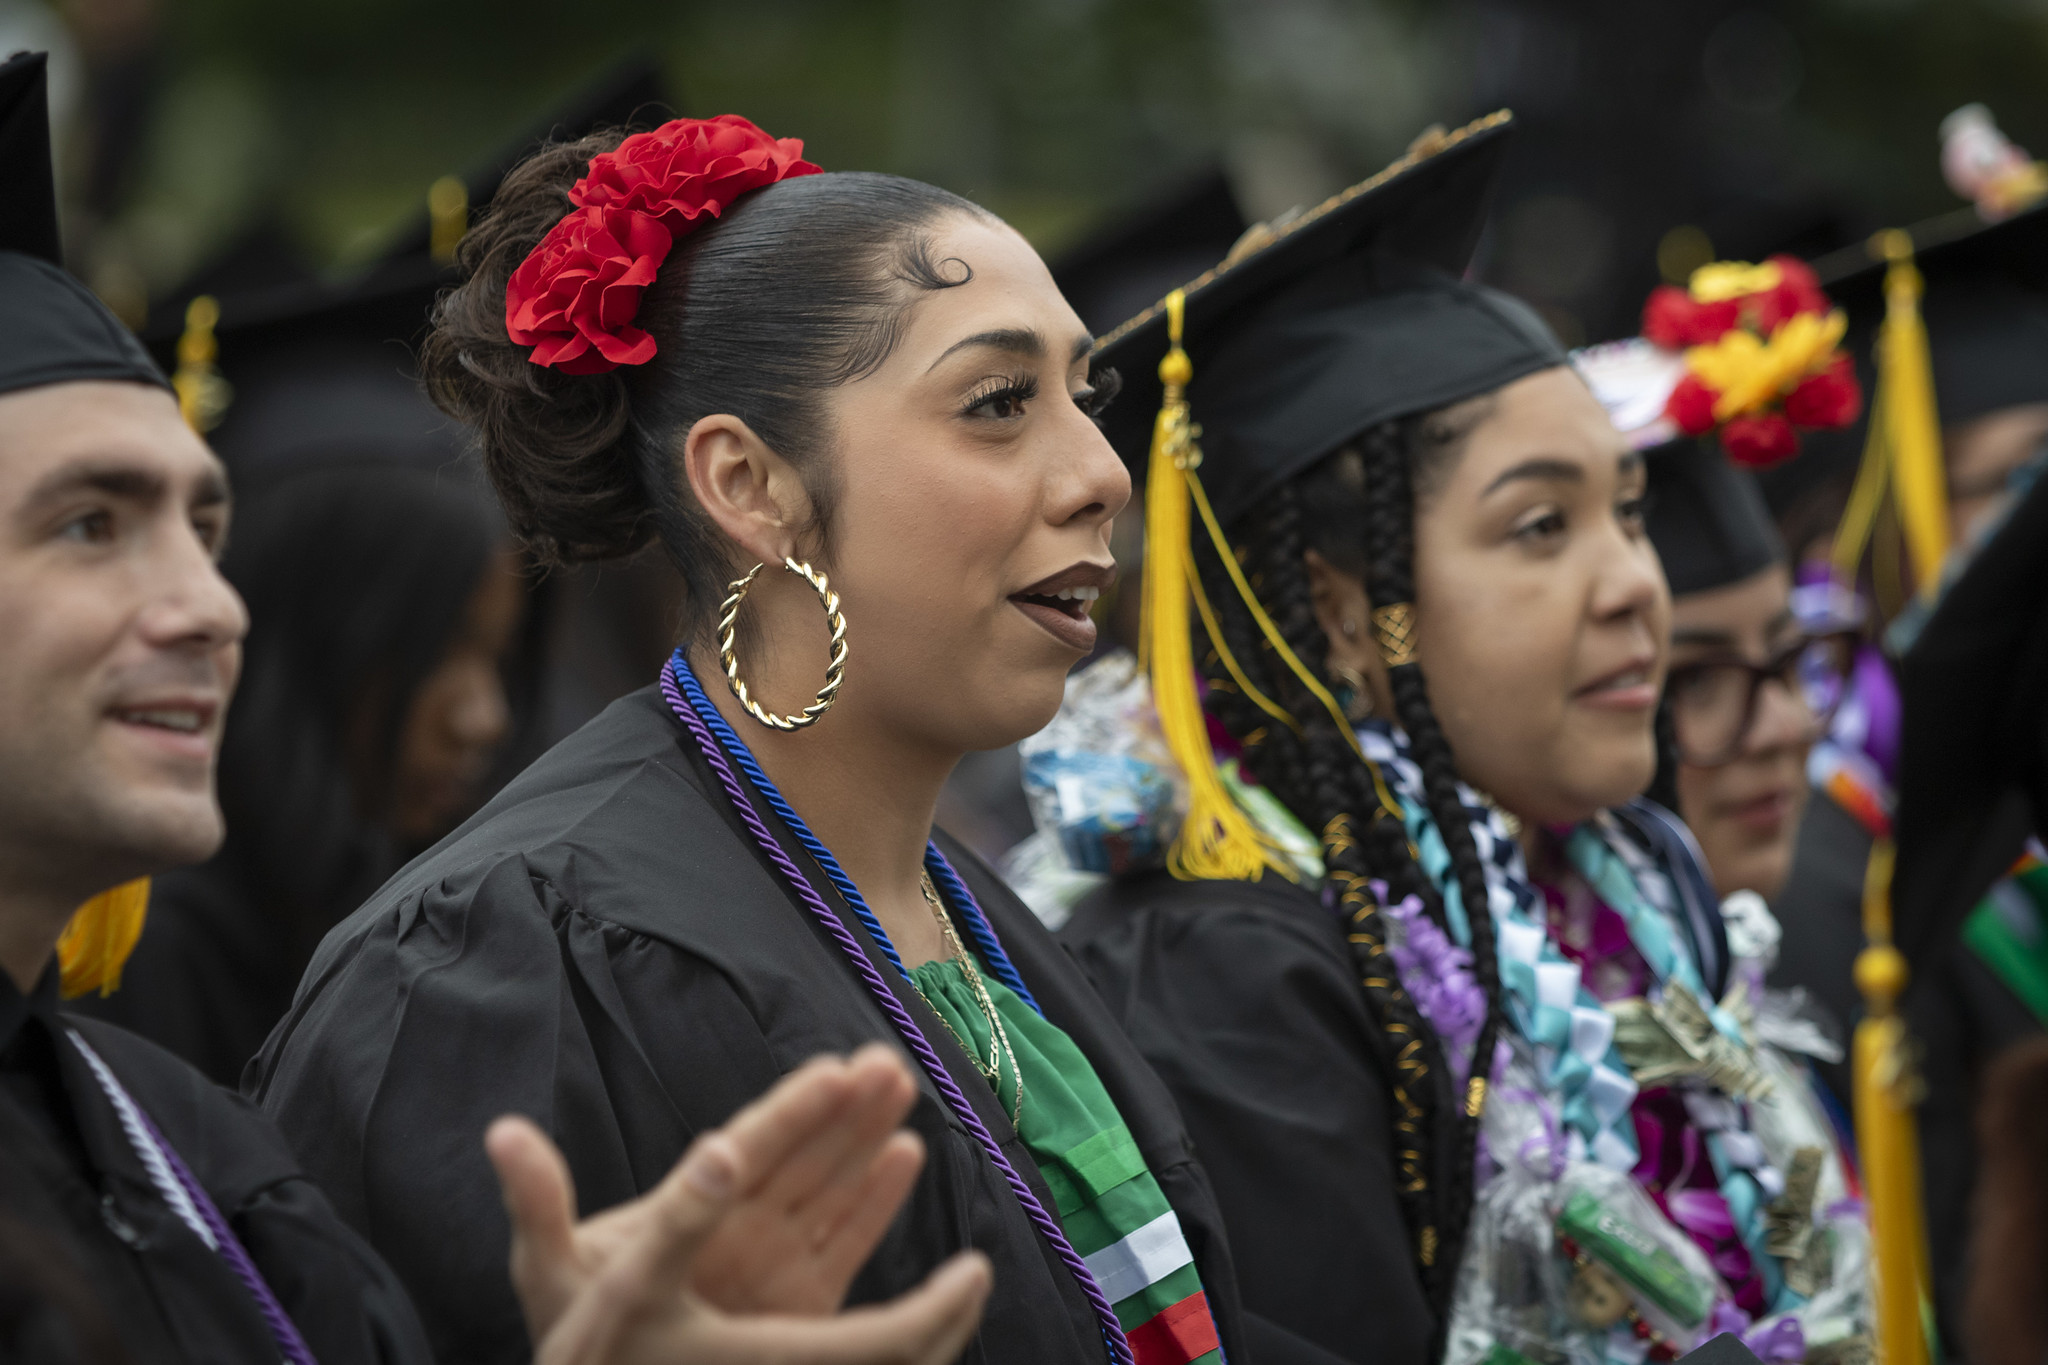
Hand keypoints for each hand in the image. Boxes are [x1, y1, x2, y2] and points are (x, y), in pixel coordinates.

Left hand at [487, 1045, 990, 1364]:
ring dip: (869, 1135)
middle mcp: (737, 1221)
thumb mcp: (550, 1268)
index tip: (834, 1069)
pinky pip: (848, 1241)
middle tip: (889, 1063)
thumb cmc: (571, 1333)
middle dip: (846, 1107)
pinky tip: (905, 1155)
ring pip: (833, 1184)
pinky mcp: (800, 1299)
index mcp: (686, 1206)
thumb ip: (538, 1204)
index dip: (791, 1109)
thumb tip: (501, 1133)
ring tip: (901, 1085)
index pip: (748, 1145)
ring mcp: (772, 1256)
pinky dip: (878, 1199)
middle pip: (803, 1152)